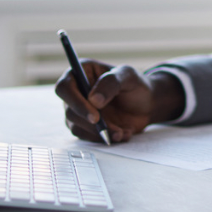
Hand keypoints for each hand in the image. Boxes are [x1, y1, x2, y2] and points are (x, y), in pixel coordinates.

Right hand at [56, 61, 186, 142]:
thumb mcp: (128, 76)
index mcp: (82, 72)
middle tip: (113, 129)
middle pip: (70, 111)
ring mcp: (79, 110)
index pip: (64, 87)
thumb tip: (93, 100)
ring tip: (122, 132)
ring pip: (77, 126)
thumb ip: (111, 83)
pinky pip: (87, 137)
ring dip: (100, 133)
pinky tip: (122, 134)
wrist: (146, 104)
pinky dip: (104, 138)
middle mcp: (76, 92)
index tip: (95, 115)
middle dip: (92, 123)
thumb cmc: (136, 85)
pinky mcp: (85, 126)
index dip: (75, 102)